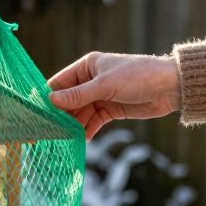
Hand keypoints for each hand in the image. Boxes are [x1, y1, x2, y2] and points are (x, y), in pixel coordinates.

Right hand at [48, 52, 180, 138]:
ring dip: (72, 125)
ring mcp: (100, 96)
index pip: (60, 82)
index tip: (35, 114)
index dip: (48, 98)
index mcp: (87, 66)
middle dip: (59, 116)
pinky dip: (86, 130)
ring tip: (63, 139)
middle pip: (68, 100)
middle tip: (47, 132)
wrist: (170, 87)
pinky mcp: (110, 110)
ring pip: (79, 113)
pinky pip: (92, 121)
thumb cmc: (138, 76)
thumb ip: (79, 95)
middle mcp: (90, 81)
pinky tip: (81, 139)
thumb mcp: (105, 85)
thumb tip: (51, 100)